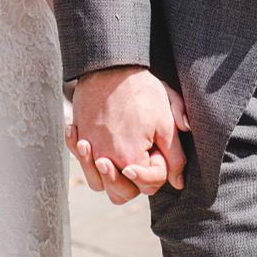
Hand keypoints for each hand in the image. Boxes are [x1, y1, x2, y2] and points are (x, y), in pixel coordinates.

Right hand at [68, 66, 188, 203]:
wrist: (111, 63)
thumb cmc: (141, 90)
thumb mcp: (166, 121)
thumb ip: (175, 155)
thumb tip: (178, 182)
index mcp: (129, 159)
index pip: (148, 185)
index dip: (159, 169)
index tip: (157, 147)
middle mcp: (104, 158)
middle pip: (121, 194)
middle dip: (134, 182)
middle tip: (139, 158)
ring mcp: (89, 147)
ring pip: (97, 183)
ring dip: (108, 177)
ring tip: (115, 158)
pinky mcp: (79, 134)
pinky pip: (79, 158)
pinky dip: (84, 156)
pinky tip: (94, 144)